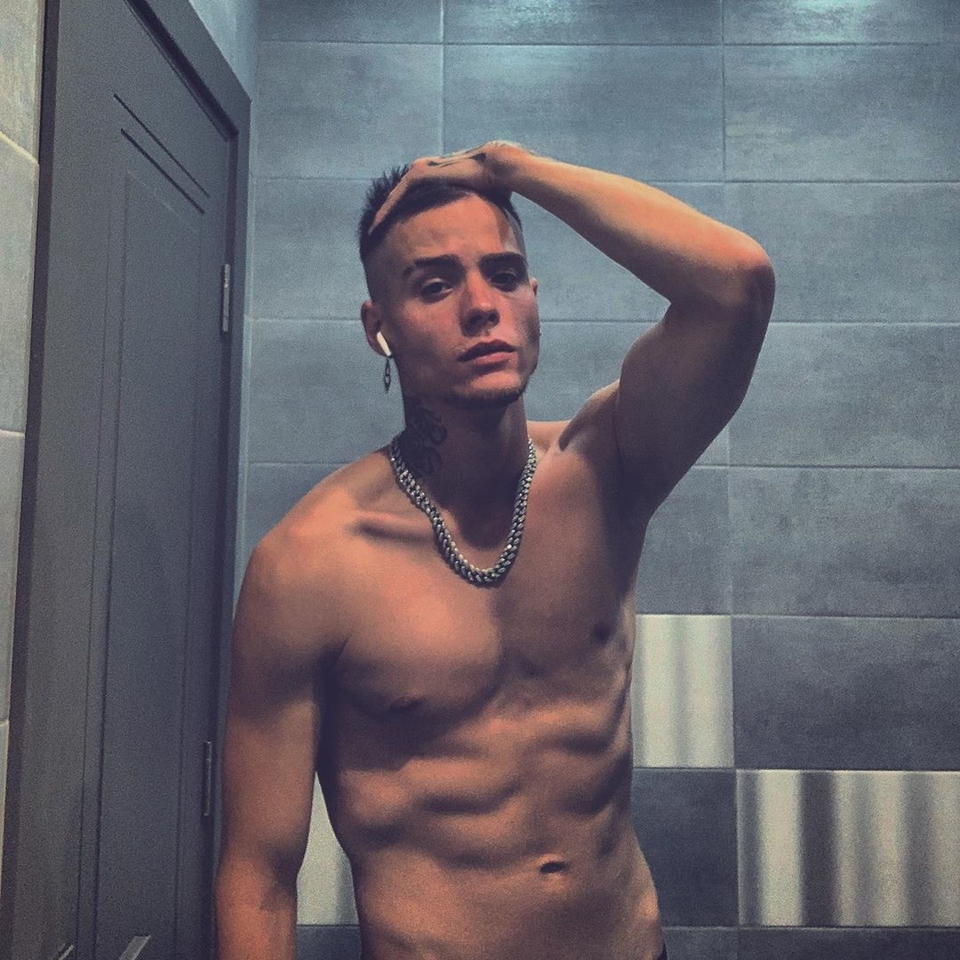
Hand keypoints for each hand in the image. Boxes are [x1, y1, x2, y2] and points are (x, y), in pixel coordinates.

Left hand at [368, 141, 521, 233]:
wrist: (497, 169)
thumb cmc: (495, 186)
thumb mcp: (476, 203)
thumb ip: (471, 212)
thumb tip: (480, 232)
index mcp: (437, 179)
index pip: (413, 200)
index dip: (403, 216)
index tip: (397, 233)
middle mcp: (425, 171)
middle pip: (400, 198)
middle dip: (388, 215)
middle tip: (377, 233)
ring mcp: (421, 171)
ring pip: (395, 197)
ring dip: (383, 214)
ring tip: (373, 232)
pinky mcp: (420, 174)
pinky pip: (397, 196)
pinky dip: (387, 210)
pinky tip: (378, 224)